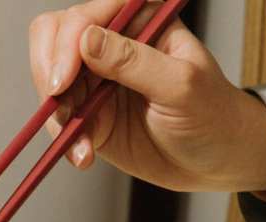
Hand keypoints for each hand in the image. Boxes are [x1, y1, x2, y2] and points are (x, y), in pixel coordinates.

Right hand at [28, 0, 265, 195]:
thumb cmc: (212, 115)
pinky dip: (65, 140)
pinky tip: (84, 156)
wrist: (215, 161)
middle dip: (49, 73)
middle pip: (54, 39)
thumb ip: (133, 61)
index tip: (64, 81)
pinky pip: (59, 120)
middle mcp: (114, 43)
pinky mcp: (89, 115)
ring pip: (51, 83)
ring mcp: (97, 79)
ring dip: (57, 116)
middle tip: (59, 105)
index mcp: (141, 20)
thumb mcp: (180, 85)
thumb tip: (87, 40)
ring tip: (83, 147)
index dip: (67, 44)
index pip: (86, 16)